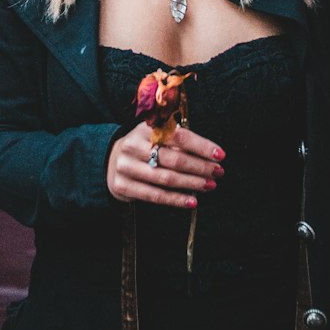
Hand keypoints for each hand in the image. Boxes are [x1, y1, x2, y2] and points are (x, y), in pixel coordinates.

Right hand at [106, 120, 223, 206]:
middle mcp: (133, 146)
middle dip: (201, 167)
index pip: (178, 136)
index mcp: (145, 129)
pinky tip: (192, 201)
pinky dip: (176, 199)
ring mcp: (126, 167)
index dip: (201, 146)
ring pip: (166, 178)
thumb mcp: (155, 136)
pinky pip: (155, 196)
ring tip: (210, 185)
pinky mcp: (123, 186)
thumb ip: (177, 141)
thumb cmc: (143, 148)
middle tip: (218, 172)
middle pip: (174, 159)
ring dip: (192, 183)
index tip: (220, 155)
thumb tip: (210, 154)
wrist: (110, 161)